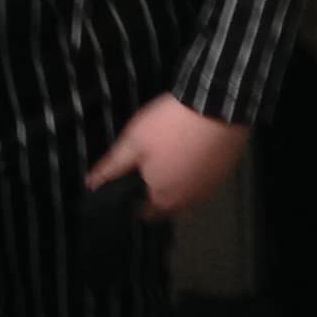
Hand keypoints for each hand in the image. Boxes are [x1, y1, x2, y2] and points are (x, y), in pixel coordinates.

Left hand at [86, 93, 249, 220]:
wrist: (216, 103)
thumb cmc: (170, 125)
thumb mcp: (133, 142)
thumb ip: (112, 166)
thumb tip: (90, 184)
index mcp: (163, 198)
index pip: (146, 213)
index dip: (135, 201)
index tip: (133, 184)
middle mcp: (189, 200)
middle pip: (169, 204)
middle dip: (159, 191)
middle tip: (153, 164)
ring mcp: (211, 187)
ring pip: (190, 192)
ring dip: (181, 181)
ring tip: (173, 155)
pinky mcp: (226, 171)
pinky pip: (207, 178)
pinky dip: (199, 170)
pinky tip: (194, 150)